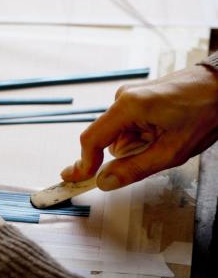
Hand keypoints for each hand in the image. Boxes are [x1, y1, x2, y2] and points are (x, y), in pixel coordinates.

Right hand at [61, 65, 217, 190]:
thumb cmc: (203, 112)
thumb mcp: (171, 151)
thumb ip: (134, 169)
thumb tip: (105, 181)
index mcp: (127, 107)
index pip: (92, 139)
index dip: (83, 163)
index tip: (75, 179)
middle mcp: (123, 97)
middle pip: (108, 139)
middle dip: (127, 154)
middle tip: (156, 156)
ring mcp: (130, 95)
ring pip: (121, 135)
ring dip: (138, 145)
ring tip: (168, 140)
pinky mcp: (138, 97)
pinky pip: (129, 125)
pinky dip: (142, 135)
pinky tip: (164, 132)